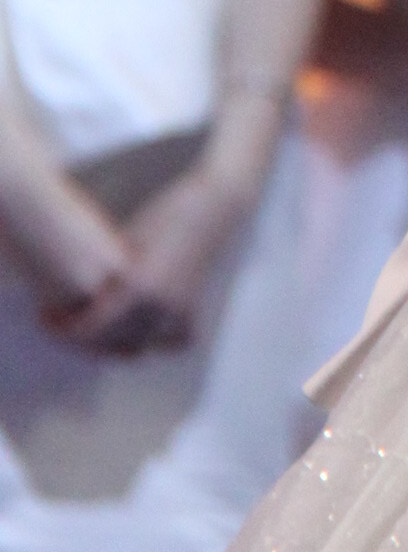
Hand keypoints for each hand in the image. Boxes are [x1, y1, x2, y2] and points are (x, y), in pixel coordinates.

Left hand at [43, 163, 239, 355]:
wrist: (215, 204)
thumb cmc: (167, 211)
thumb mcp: (126, 242)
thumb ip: (107, 275)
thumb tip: (79, 297)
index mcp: (138, 287)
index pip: (90, 329)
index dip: (63, 330)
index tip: (47, 319)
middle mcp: (160, 307)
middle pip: (110, 344)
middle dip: (81, 338)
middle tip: (62, 324)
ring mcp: (180, 311)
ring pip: (137, 347)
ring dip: (112, 342)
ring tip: (93, 326)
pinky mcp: (193, 308)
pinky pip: (170, 341)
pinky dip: (152, 340)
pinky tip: (138, 327)